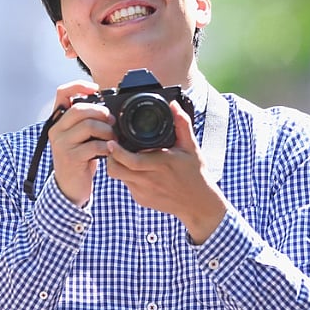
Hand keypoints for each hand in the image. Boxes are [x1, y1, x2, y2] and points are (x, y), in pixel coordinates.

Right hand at [47, 80, 113, 206]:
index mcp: (57, 121)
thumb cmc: (78, 159)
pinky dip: (107, 146)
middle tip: (112, 122)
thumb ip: (84, 121)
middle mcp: (56, 130)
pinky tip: (109, 150)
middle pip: (80, 109)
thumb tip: (105, 106)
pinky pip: (94, 145)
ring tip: (112, 138)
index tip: (96, 89)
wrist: (69, 188)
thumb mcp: (78, 137)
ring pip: (89, 125)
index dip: (79, 86)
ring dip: (107, 131)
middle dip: (102, 113)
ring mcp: (61, 144)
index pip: (62, 93)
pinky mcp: (71, 158)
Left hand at [105, 101, 229, 241]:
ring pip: (119, 177)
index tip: (112, 141)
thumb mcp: (191, 147)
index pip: (130, 160)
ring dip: (118, 165)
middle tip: (114, 146)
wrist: (198, 204)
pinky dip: (127, 175)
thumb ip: (182, 125)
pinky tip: (136, 169)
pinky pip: (127, 185)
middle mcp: (149, 180)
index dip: (117, 151)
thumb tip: (173, 105)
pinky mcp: (141, 200)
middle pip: (116, 170)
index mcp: (160, 164)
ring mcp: (143, 192)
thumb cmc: (195, 174)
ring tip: (124, 155)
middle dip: (111, 157)